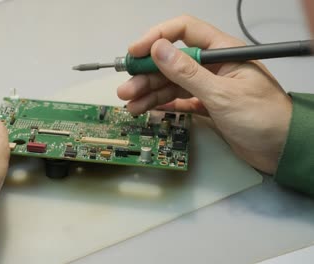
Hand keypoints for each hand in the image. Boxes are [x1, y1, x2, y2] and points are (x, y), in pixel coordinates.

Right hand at [117, 15, 291, 173]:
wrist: (281, 149)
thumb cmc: (264, 118)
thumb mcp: (222, 94)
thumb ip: (188, 72)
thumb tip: (159, 50)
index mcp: (223, 52)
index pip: (184, 32)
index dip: (157, 38)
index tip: (136, 51)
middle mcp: (213, 66)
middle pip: (171, 62)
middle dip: (146, 74)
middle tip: (126, 88)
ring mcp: (208, 86)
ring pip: (171, 83)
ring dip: (149, 92)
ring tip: (130, 103)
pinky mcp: (206, 105)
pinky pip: (178, 100)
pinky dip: (161, 104)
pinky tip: (146, 108)